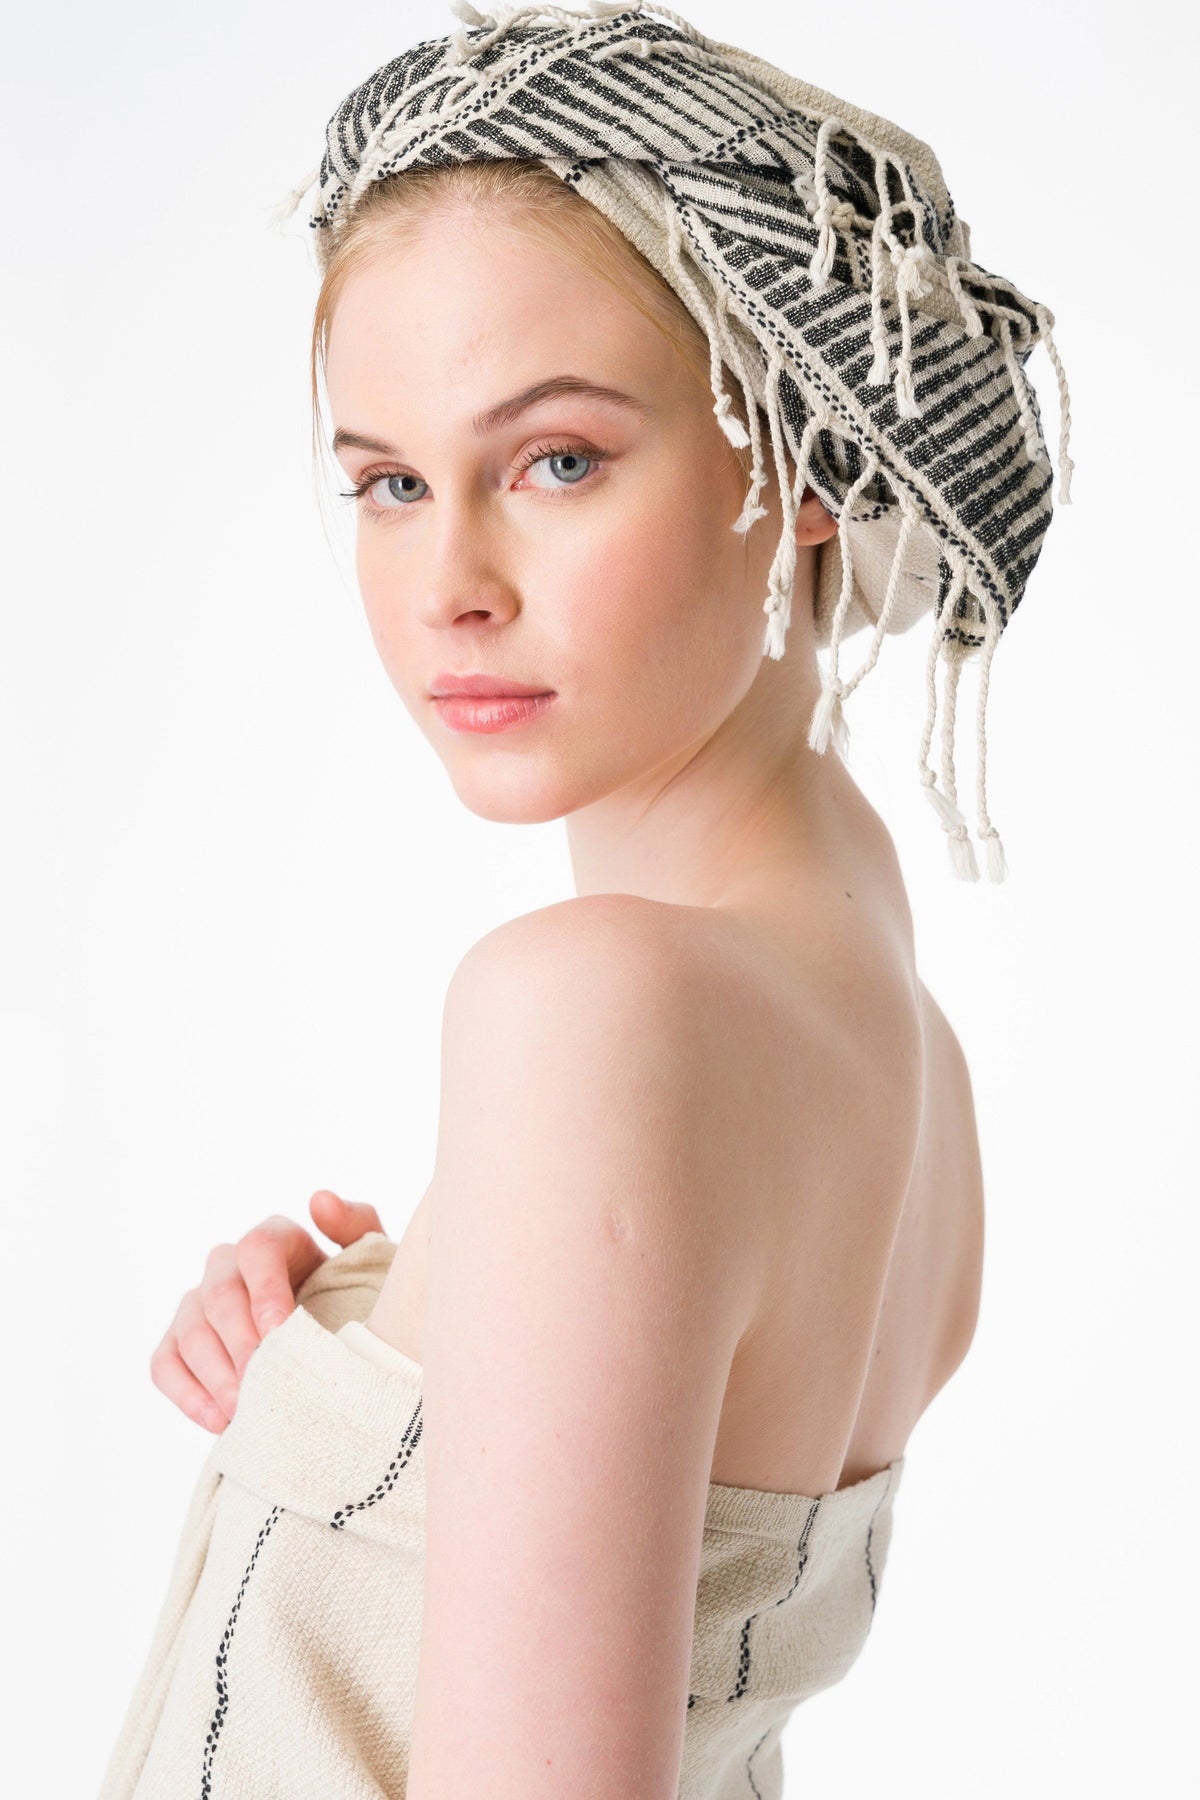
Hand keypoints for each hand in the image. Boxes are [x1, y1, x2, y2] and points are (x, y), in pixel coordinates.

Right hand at [149, 1189, 386, 1433]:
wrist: (339, 1343)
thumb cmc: (357, 1297)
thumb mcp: (370, 1259)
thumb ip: (355, 1224)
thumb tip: (319, 1201)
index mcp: (275, 1239)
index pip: (257, 1247)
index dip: (265, 1288)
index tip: (281, 1331)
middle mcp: (228, 1265)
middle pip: (219, 1294)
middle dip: (240, 1341)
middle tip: (262, 1380)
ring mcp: (198, 1304)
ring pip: (190, 1330)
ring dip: (215, 1373)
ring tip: (245, 1408)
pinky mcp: (178, 1343)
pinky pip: (165, 1363)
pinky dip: (187, 1393)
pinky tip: (219, 1421)